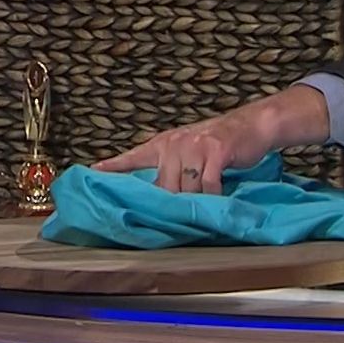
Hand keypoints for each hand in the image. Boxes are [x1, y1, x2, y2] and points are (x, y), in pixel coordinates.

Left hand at [94, 86, 325, 192]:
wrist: (250, 125)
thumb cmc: (218, 143)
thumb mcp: (187, 150)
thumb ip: (170, 168)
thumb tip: (157, 195)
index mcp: (164, 144)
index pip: (134, 156)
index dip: (114, 165)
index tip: (93, 172)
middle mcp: (175, 143)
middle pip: (165, 186)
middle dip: (172, 204)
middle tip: (178, 217)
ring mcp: (195, 146)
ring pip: (185, 188)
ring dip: (195, 202)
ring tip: (202, 209)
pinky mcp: (215, 150)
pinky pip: (208, 184)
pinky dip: (212, 195)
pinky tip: (217, 198)